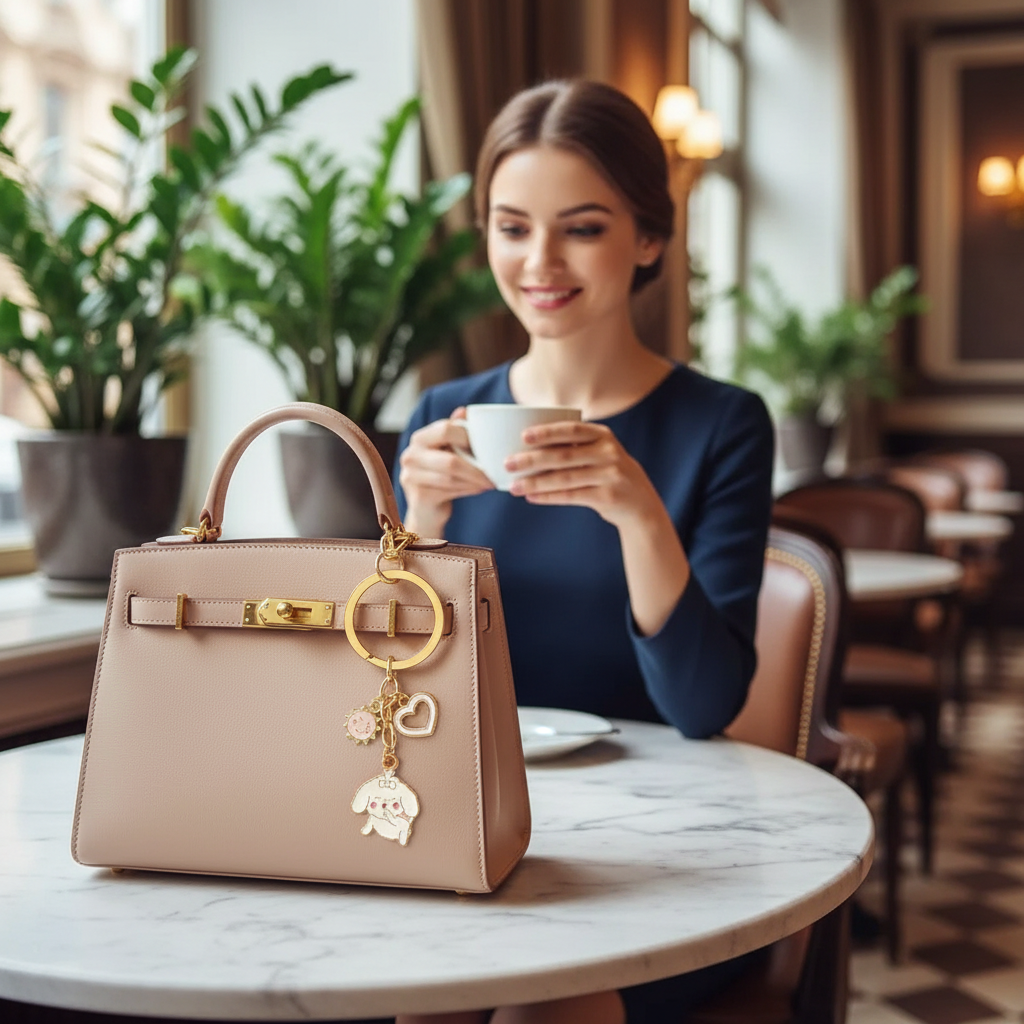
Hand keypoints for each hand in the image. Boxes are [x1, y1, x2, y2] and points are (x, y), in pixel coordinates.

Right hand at [399, 407, 493, 536]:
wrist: (427, 510)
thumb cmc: (442, 475)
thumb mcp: (448, 451)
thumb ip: (455, 432)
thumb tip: (464, 411)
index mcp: (419, 439)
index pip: (445, 429)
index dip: (468, 436)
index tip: (488, 445)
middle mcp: (410, 455)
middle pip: (450, 460)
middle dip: (477, 467)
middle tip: (495, 470)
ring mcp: (411, 477)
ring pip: (452, 477)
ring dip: (475, 480)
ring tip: (491, 480)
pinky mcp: (419, 497)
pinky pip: (450, 491)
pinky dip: (469, 489)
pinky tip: (480, 489)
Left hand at [505, 421, 662, 529]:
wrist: (640, 502)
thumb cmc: (607, 472)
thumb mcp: (599, 452)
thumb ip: (573, 445)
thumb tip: (525, 445)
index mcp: (603, 435)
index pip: (572, 430)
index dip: (547, 432)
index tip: (523, 436)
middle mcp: (609, 452)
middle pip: (563, 456)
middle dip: (532, 460)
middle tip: (508, 464)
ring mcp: (610, 474)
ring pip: (564, 478)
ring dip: (535, 482)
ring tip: (513, 486)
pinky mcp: (608, 496)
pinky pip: (571, 496)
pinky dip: (548, 497)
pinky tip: (531, 497)